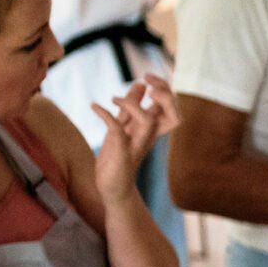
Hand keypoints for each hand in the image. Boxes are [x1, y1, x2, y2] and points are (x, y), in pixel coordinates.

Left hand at [91, 76, 177, 204]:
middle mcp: (150, 136)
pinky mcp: (122, 153)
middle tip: (145, 81)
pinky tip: (94, 106)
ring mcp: (137, 145)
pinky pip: (117, 130)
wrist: (112, 188)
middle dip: (163, 93)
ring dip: (133, 105)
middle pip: (173, 113)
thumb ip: (133, 105)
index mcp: (153, 129)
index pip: (172, 107)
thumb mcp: (125, 125)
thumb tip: (141, 84)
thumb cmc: (119, 157)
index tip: (148, 78)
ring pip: (149, 122)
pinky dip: (104, 115)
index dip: (165, 89)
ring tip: (114, 97)